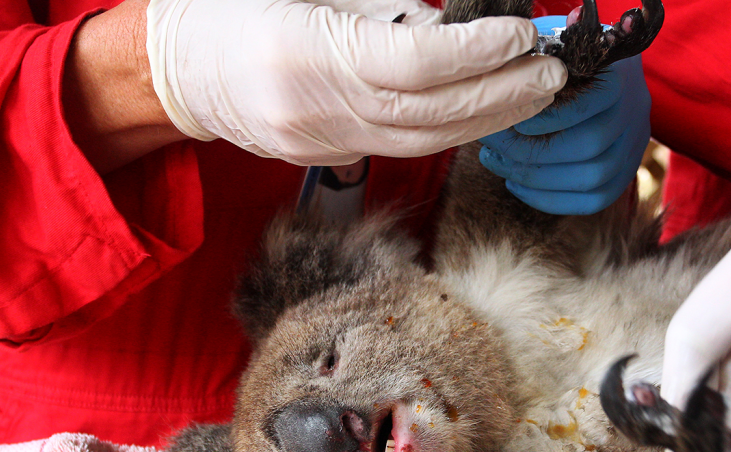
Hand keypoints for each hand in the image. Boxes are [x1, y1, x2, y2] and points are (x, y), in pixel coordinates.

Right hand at [146, 0, 567, 165]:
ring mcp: (321, 142)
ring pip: (422, 142)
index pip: (412, 62)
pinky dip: (449, 131)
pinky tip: (486, 113)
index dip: (475, 52)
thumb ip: (383, 7)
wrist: (181, 69)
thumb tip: (456, 25)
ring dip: (487, 119)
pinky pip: (401, 148)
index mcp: (306, 51)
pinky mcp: (326, 158)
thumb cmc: (236, 7)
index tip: (520, 36)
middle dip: (500, 94)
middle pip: (429, 113)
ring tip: (533, 95)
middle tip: (550, 73)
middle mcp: (316, 108)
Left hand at [478, 16, 650, 214]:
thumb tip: (503, 70)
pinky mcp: (623, 174)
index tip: (514, 120)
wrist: (601, 73)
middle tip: (491, 146)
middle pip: (590, 146)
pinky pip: (593, 200)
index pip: (592, 101)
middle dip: (532, 152)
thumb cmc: (564, 56)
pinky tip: (516, 183)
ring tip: (498, 163)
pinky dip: (551, 199)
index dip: (551, 117)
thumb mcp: (552, 42)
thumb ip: (535, 54)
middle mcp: (632, 112)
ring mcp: (632, 147)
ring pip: (593, 178)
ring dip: (537, 178)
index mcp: (618, 76)